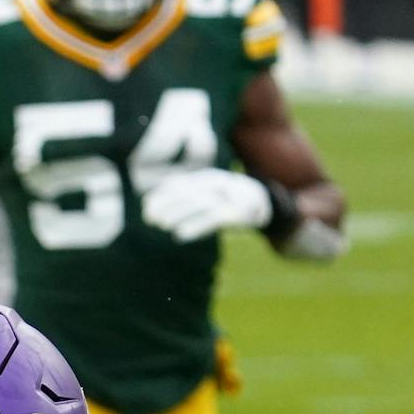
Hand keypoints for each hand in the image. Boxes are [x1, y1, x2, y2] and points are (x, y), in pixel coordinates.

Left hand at [139, 168, 273, 241]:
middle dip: (168, 205)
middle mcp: (217, 183)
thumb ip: (187, 199)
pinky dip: (196, 226)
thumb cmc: (231, 202)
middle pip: (188, 193)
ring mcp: (228, 197)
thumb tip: (155, 211)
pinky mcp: (237, 214)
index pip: (181, 183)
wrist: (267, 205)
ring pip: (200, 204)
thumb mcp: (210, 195)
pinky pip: (213, 219)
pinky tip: (179, 236)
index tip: (146, 207)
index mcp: (208, 178)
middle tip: (149, 218)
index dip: (162, 195)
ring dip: (179, 215)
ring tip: (162, 225)